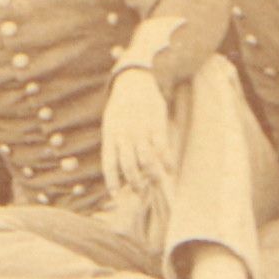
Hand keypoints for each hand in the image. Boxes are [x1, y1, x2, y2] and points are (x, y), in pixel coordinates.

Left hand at [100, 65, 175, 195]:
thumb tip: (118, 170)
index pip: (109, 163)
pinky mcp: (156, 124)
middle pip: (128, 165)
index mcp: (110, 135)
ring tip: (157, 182)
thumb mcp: (111, 124)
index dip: (112, 181)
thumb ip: (115, 144)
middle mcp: (124, 135)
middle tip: (140, 191)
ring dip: (152, 174)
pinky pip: (162, 147)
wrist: (133, 81)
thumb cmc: (121, 108)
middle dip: (134, 182)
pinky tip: (170, 169)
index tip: (115, 196)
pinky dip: (167, 161)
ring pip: (146, 159)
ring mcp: (141, 130)